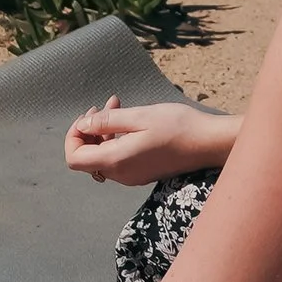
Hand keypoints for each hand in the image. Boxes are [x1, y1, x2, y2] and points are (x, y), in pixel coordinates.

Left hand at [63, 94, 233, 184]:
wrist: (208, 143)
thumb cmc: (177, 126)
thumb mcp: (139, 116)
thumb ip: (106, 122)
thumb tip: (83, 126)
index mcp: (116, 160)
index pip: (74, 158)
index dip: (74, 136)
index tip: (88, 115)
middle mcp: (121, 174)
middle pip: (87, 157)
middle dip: (90, 129)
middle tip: (105, 105)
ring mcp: (132, 176)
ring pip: (102, 156)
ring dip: (104, 131)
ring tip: (117, 105)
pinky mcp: (142, 172)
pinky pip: (118, 158)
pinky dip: (116, 139)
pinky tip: (130, 121)